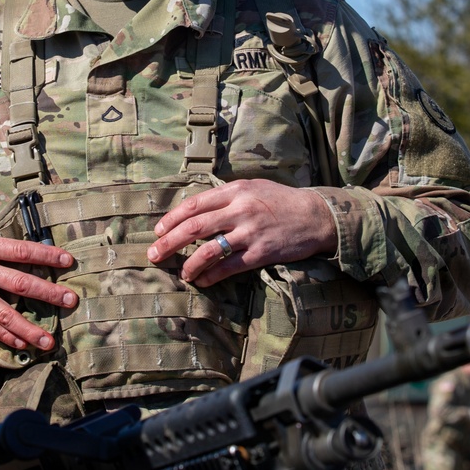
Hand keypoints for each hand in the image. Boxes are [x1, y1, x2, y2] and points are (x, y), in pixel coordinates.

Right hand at [0, 219, 77, 350]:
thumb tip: (1, 239)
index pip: (20, 250)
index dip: (46, 256)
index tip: (68, 261)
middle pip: (20, 283)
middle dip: (49, 293)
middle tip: (71, 301)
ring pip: (6, 313)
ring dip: (30, 328)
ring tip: (50, 341)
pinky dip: (5, 336)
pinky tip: (21, 345)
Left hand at [145, 180, 337, 286]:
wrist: (315, 215)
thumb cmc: (281, 201)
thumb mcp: (253, 188)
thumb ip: (227, 196)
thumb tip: (197, 209)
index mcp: (236, 191)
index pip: (195, 204)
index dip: (172, 218)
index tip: (158, 230)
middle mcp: (240, 209)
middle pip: (195, 226)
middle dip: (169, 242)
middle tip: (153, 254)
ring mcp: (251, 232)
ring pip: (210, 249)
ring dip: (190, 264)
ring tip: (182, 273)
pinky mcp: (262, 252)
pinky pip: (230, 267)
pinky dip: (213, 275)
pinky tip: (204, 281)